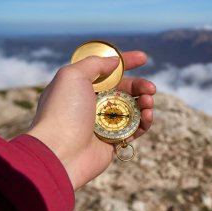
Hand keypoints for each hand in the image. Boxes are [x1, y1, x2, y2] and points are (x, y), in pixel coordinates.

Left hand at [26, 51, 155, 189]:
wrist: (60, 152)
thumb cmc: (64, 111)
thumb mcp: (73, 75)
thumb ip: (95, 63)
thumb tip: (115, 62)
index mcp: (82, 87)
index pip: (109, 71)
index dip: (126, 62)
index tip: (143, 58)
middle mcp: (94, 104)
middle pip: (125, 90)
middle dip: (140, 86)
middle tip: (151, 88)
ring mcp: (104, 123)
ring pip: (133, 109)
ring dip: (145, 103)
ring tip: (148, 103)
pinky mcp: (114, 141)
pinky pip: (135, 129)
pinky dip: (144, 122)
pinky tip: (147, 116)